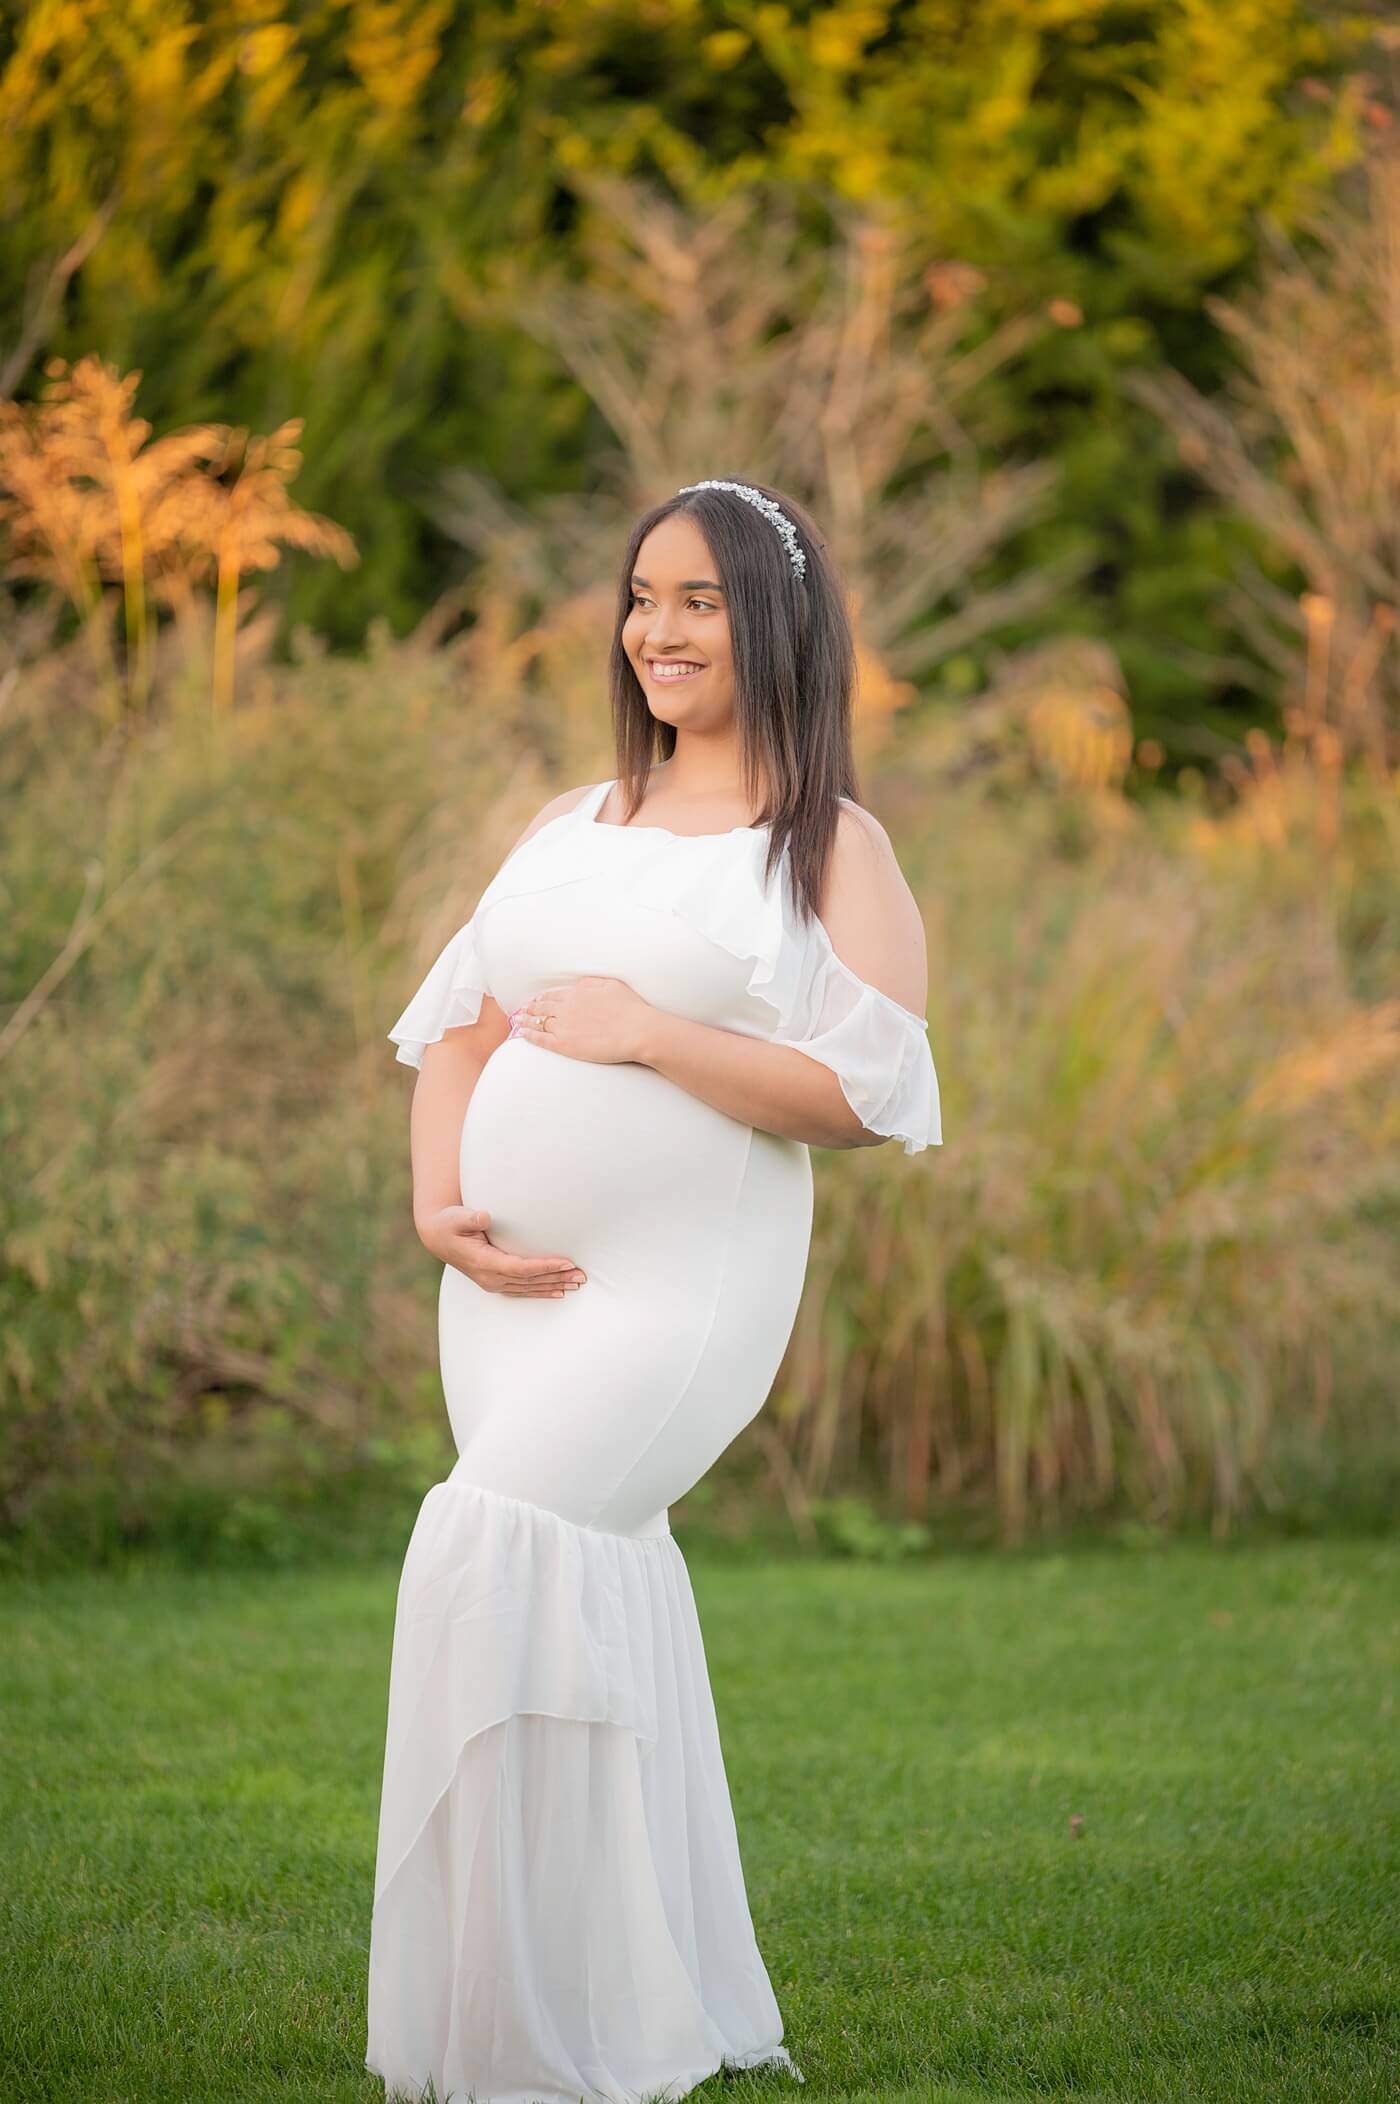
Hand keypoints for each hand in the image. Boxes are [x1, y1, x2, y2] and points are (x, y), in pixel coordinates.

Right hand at [415, 1205, 587, 1297]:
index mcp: (483, 1262)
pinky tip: (559, 1292)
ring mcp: (493, 1283)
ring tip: (578, 1283)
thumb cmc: (449, 1223)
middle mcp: (490, 1277)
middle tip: (582, 1275)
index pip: (521, 1268)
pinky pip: (524, 1290)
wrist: (437, 1237)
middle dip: (557, 1278)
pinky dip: (542, 1291)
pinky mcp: (496, 1283)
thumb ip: (470, 1217)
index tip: (566, 1263)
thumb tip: (483, 1216)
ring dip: (554, 1286)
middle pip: (531, 1281)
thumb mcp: (456, 1217)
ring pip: (530, 1288)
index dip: (544, 1266)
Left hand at [507, 976, 653, 1064]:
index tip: (536, 1001)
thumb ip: (592, 983)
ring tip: (519, 1021)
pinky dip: (529, 1035)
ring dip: (526, 1020)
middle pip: (542, 1007)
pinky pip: (541, 1039)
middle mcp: (567, 1008)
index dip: (542, 998)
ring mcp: (564, 1026)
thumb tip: (578, 984)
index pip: (553, 995)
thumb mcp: (612, 985)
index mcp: (577, 993)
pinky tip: (522, 1034)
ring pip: (538, 1022)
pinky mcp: (566, 1044)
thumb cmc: (631, 1008)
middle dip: (531, 1008)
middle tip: (522, 1010)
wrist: (637, 1030)